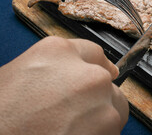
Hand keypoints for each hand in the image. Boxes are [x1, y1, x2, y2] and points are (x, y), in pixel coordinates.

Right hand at [0, 36, 128, 134]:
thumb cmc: (0, 120)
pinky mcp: (109, 126)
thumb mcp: (14, 77)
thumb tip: (68, 73)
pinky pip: (113, 128)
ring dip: (100, 116)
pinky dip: (100, 134)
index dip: (95, 65)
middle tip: (73, 113)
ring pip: (114, 105)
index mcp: (57, 53)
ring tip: (71, 129)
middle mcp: (85, 72)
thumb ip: (49, 68)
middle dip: (95, 94)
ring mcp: (100, 99)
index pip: (92, 52)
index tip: (103, 72)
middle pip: (104, 80)